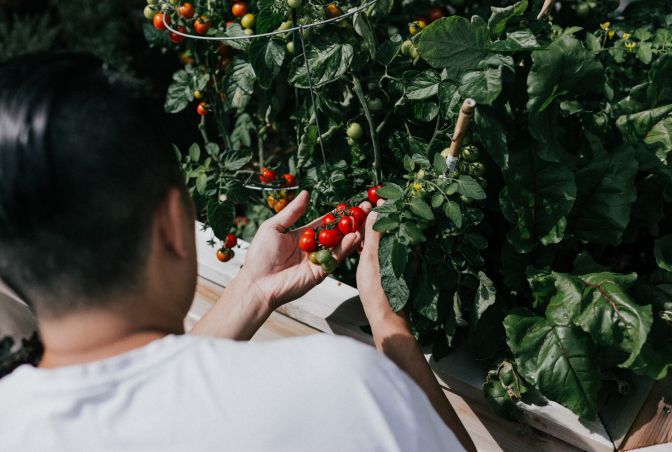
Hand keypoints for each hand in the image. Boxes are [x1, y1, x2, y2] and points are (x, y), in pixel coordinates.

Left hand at [241, 191, 371, 308]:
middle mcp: (313, 247)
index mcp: (302, 235)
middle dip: (351, 222)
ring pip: (339, 244)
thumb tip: (306, 193)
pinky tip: (354, 236)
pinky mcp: (321, 272)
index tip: (351, 204)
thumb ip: (292, 212)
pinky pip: (335, 258)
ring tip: (365, 221)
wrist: (257, 283)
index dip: (337, 214)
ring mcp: (318, 260)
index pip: (324, 222)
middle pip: (336, 232)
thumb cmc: (260, 254)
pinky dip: (345, 247)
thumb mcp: (274, 227)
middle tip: (366, 209)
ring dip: (353, 232)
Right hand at [356, 200, 407, 328]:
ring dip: (376, 229)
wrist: (385, 317)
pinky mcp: (395, 268)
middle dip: (381, 215)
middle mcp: (406, 250)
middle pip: (394, 226)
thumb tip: (376, 209)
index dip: (388, 205)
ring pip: (389, 238)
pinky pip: (385, 249)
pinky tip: (364, 243)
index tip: (377, 195)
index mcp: (404, 245)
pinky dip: (376, 243)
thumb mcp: (372, 257)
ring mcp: (401, 260)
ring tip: (361, 222)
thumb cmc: (378, 289)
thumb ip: (374, 233)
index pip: (398, 217)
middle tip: (366, 206)